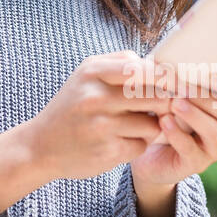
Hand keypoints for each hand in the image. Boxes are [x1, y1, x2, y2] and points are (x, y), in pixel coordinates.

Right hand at [25, 50, 170, 181]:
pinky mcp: (107, 151)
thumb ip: (122, 65)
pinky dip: (139, 143)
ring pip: (153, 123)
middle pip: (156, 96)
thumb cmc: (73, 106)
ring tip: (137, 125)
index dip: (166, 77)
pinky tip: (123, 140)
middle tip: (166, 107)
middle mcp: (96, 96)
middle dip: (166, 102)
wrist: (41, 145)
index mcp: (93, 71)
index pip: (144, 68)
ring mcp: (101, 125)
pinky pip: (142, 145)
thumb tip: (163, 66)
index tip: (175, 84)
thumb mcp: (87, 76)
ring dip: (152, 126)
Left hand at [130, 69, 216, 185]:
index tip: (213, 74)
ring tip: (174, 102)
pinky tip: (164, 121)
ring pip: (213, 131)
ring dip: (194, 115)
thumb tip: (177, 45)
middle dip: (206, 96)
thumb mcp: (171, 88)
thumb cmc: (163, 108)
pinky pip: (191, 150)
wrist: (148, 147)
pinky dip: (177, 134)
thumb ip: (180, 72)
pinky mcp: (196, 164)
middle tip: (183, 84)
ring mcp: (214, 148)